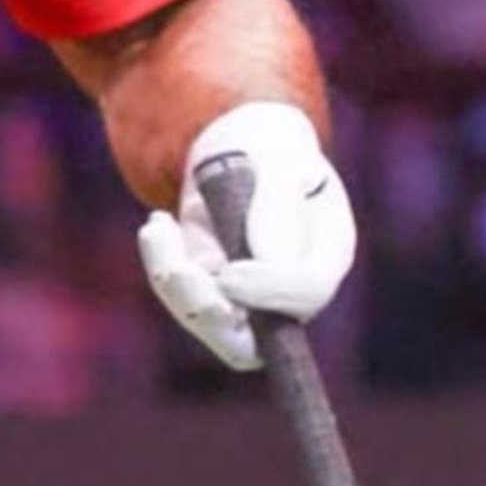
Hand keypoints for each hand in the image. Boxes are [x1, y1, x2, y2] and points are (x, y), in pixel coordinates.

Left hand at [136, 102, 355, 370]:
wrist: (240, 148)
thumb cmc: (269, 150)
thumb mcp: (278, 160)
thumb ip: (277, 205)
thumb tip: (267, 256)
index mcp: (327, 253)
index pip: (309, 290)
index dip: (270, 289)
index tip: (228, 273)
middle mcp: (290, 289)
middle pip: (257, 337)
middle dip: (209, 313)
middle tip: (178, 273)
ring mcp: (247, 296)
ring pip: (208, 321)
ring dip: (175, 283)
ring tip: (158, 231)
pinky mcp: (210, 288)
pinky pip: (181, 295)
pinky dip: (162, 264)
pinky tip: (158, 226)